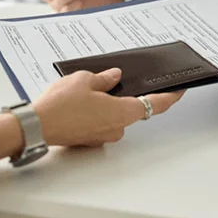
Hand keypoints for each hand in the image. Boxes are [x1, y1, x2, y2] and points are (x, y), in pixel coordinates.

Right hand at [32, 68, 184, 146]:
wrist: (37, 126)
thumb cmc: (61, 104)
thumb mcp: (85, 80)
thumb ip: (104, 79)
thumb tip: (114, 76)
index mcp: (122, 112)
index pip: (155, 105)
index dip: (170, 97)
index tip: (180, 90)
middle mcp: (117, 128)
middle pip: (132, 109)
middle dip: (124, 95)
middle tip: (113, 81)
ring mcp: (103, 136)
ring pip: (114, 115)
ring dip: (107, 104)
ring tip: (86, 90)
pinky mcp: (90, 140)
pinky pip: (100, 123)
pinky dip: (96, 112)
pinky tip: (80, 103)